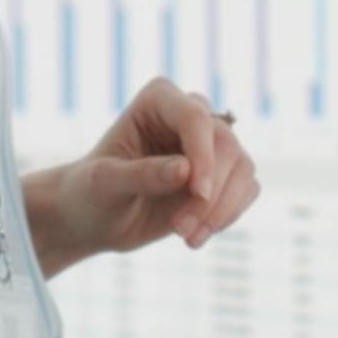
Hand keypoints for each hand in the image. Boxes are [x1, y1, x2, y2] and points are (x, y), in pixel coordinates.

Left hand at [30, 77, 259, 272]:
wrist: (95, 218)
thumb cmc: (90, 193)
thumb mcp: (104, 184)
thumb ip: (141, 174)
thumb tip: (185, 170)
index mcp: (158, 100)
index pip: (196, 118)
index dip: (203, 156)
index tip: (198, 195)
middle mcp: (190, 115)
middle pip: (226, 144)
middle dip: (210, 193)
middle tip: (182, 230)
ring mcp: (209, 145)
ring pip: (243, 168)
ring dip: (221, 210)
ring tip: (187, 237)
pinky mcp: (221, 175)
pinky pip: (246, 189)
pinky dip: (227, 216)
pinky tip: (195, 236)